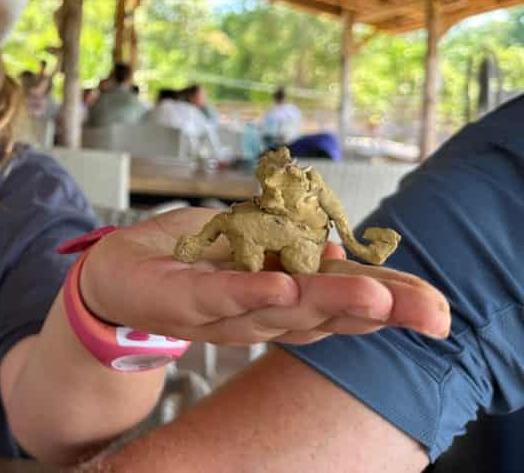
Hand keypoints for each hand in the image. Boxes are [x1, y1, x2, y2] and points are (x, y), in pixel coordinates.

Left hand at [79, 207, 449, 344]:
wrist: (114, 274)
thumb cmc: (187, 257)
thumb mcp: (246, 239)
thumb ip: (288, 243)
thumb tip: (331, 246)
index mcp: (280, 296)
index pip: (342, 300)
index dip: (390, 304)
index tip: (440, 310)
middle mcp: (258, 315)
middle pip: (323, 316)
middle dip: (377, 310)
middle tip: (426, 310)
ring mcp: (219, 314)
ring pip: (278, 311)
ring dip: (326, 302)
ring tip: (370, 295)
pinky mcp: (177, 302)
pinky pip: (216, 298)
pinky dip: (249, 292)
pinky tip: (279, 286)